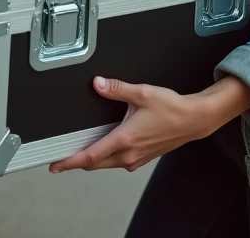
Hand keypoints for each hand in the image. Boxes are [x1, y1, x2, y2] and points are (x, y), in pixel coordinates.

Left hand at [48, 75, 249, 173]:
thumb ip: (118, 88)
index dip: (69, 162)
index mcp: (124, 140)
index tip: (55, 165)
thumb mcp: (143, 93)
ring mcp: (136, 158)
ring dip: (92, 159)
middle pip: (95, 164)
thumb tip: (99, 84)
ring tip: (78, 152)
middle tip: (60, 160)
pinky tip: (104, 146)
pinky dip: (106, 156)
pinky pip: (118, 161)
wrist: (194, 119)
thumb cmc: (172, 108)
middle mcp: (128, 154)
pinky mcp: (142, 157)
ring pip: (106, 164)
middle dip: (76, 162)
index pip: (90, 156)